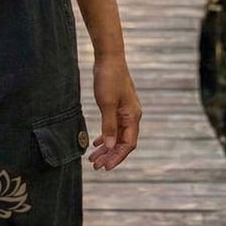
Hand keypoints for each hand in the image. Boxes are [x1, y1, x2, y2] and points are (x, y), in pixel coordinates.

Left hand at [88, 52, 139, 170]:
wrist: (109, 58)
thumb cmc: (109, 78)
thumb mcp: (106, 103)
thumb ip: (108, 125)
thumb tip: (109, 146)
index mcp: (133, 117)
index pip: (127, 144)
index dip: (117, 157)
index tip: (105, 167)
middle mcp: (132, 116)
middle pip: (122, 143)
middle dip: (109, 156)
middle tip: (95, 166)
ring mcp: (125, 112)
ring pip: (117, 136)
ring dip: (106, 148)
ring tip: (93, 158)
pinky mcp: (118, 107)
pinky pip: (113, 127)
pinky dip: (105, 136)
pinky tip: (96, 143)